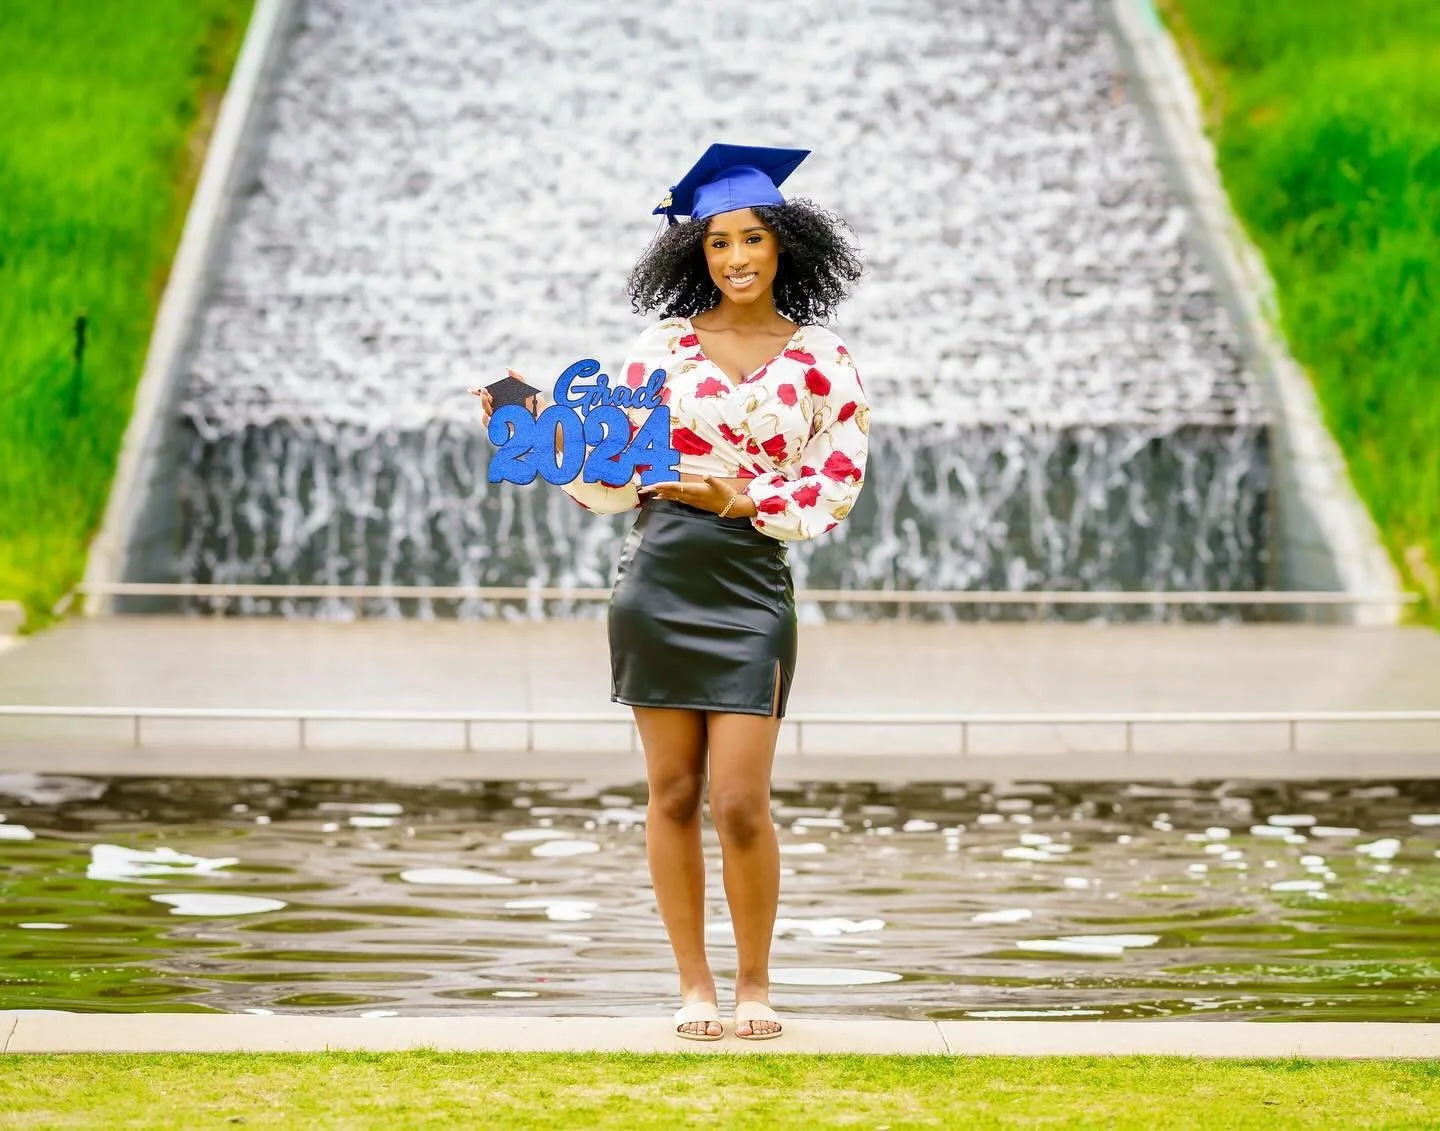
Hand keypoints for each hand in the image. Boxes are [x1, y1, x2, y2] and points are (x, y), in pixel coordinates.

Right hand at [469, 369, 537, 427]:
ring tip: (486, 398)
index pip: (488, 396)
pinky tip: (486, 414)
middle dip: (482, 397)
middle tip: (485, 391)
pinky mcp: (503, 427)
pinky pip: (490, 426)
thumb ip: (518, 379)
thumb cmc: (537, 405)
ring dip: (483, 406)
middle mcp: (500, 409)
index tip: (471, 390)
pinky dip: (486, 420)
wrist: (545, 419)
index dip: (478, 393)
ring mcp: (501, 418)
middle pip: (485, 404)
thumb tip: (507, 369)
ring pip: (486, 414)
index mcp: (503, 400)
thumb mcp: (526, 390)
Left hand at [639, 476, 754, 516]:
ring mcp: (691, 500)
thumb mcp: (721, 485)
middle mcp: (690, 496)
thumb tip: (706, 475)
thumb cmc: (726, 494)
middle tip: (643, 489)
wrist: (730, 507)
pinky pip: (677, 499)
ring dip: (660, 494)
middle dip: (657, 490)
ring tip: (649, 493)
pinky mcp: (693, 502)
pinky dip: (668, 497)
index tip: (654, 485)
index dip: (664, 485)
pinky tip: (662, 497)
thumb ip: (712, 480)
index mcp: (695, 490)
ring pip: (672, 497)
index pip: (676, 487)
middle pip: (670, 492)